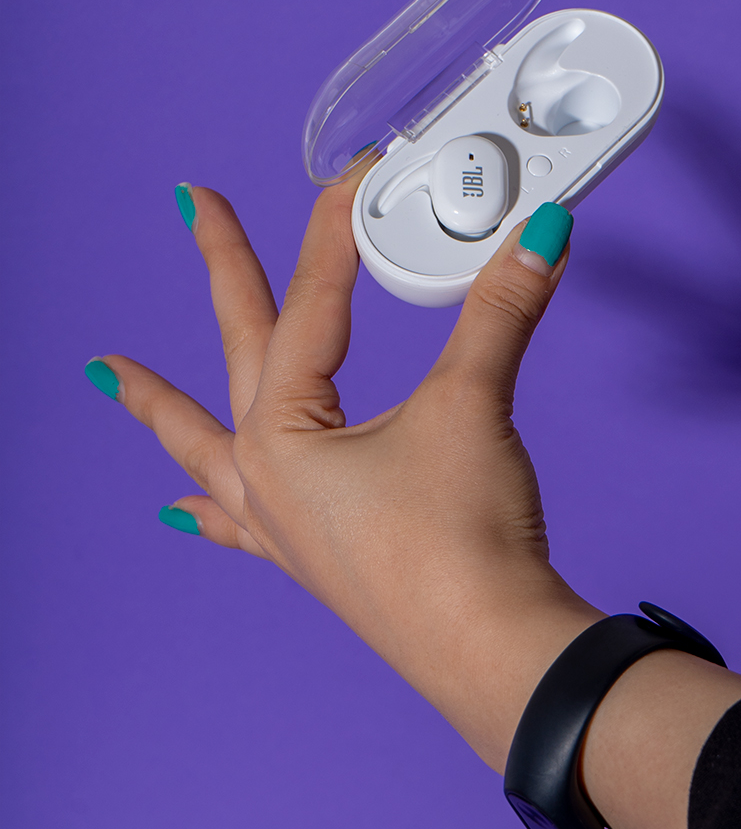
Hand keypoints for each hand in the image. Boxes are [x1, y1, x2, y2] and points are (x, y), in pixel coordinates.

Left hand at [94, 175, 603, 766]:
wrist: (488, 650)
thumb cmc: (459, 544)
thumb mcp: (471, 408)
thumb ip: (500, 314)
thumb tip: (539, 238)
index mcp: (283, 435)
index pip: (312, 304)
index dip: (336, 232)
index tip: (356, 178)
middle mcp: (267, 479)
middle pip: (237, 349)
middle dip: (222, 272)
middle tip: (194, 208)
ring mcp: (287, 527)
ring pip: (206, 448)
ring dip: (164, 407)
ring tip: (114, 377)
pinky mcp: (320, 560)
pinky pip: (239, 523)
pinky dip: (208, 508)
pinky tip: (186, 510)